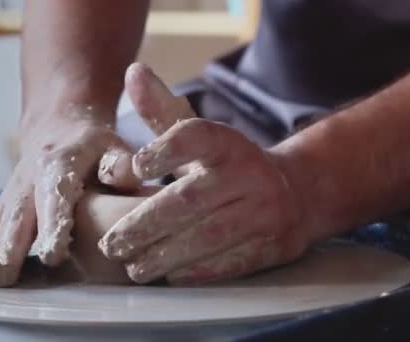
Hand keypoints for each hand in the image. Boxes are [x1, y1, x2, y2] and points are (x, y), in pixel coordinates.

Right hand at [0, 105, 139, 286]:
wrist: (60, 123)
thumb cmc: (92, 142)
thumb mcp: (112, 145)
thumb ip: (120, 164)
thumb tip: (123, 176)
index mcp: (59, 166)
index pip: (56, 198)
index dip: (54, 225)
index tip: (51, 253)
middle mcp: (29, 181)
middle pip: (18, 218)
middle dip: (9, 248)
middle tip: (2, 277)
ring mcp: (12, 194)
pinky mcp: (3, 205)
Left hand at [99, 63, 309, 284]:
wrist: (298, 192)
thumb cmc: (229, 165)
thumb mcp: (200, 135)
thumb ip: (163, 111)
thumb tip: (133, 72)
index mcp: (227, 143)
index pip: (195, 136)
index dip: (164, 149)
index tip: (135, 167)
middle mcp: (250, 174)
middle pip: (190, 200)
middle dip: (145, 224)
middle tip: (111, 244)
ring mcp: (266, 212)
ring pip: (208, 236)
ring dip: (164, 255)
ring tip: (133, 266)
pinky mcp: (274, 245)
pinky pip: (232, 262)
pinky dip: (197, 271)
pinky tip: (169, 276)